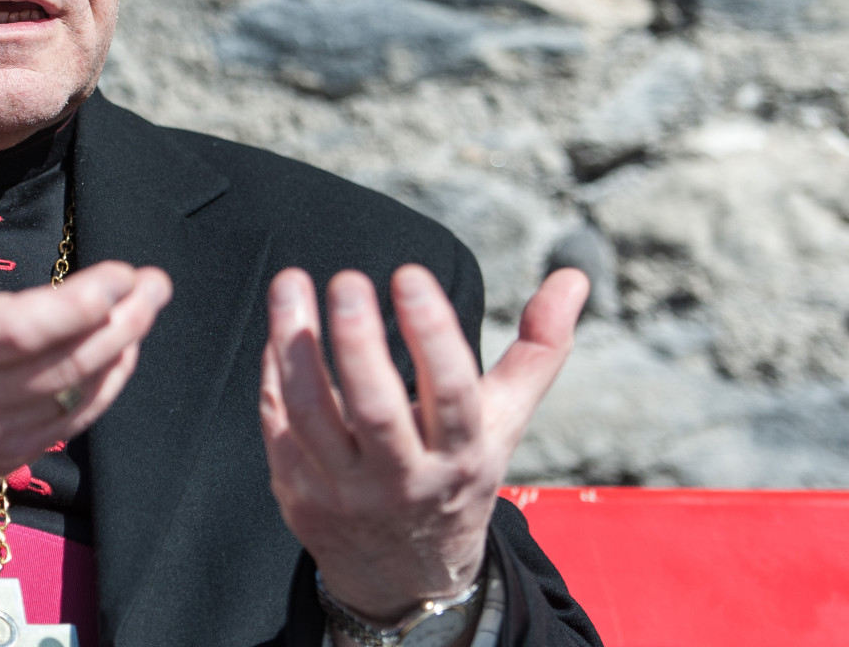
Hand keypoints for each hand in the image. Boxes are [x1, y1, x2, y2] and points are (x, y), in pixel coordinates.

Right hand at [0, 119, 171, 612]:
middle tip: (156, 281)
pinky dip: (104, 388)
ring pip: (76, 394)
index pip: (23, 329)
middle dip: (123, 319)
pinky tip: (121, 354)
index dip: (82, 303)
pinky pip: (70, 424)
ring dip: (122, 349)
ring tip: (148, 305)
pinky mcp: (3, 458)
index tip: (121, 270)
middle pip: (67, 362)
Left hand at [259, 264, 587, 623]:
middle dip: (359, 343)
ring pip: (310, 413)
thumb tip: (573, 277)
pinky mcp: (297, 490)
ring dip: (296, 344)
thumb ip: (538, 350)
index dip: (431, 334)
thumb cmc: (456, 474)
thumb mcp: (503, 422)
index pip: (452, 394)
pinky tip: (281, 326)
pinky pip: (277, 422)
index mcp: (460, 456)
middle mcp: (403, 479)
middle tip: (349, 279)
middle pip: (377, 410)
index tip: (410, 274)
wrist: (404, 573)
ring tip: (291, 282)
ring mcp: (344, 490)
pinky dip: (275, 370)